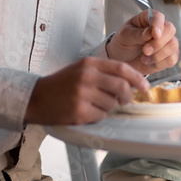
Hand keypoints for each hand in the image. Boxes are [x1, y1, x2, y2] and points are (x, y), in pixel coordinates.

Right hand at [24, 57, 147, 124]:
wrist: (35, 98)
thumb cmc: (61, 84)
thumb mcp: (81, 69)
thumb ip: (104, 71)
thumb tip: (131, 80)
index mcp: (89, 64)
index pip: (121, 68)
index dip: (137, 78)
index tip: (145, 86)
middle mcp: (87, 77)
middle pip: (122, 87)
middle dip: (128, 96)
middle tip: (125, 100)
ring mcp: (82, 94)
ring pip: (112, 103)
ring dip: (110, 107)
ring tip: (97, 105)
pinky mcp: (78, 111)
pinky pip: (100, 116)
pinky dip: (98, 116)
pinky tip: (87, 112)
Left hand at [107, 9, 178, 73]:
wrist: (123, 60)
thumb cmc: (123, 43)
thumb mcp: (124, 36)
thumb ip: (136, 34)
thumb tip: (149, 32)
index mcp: (148, 18)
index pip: (158, 17)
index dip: (158, 25)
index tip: (155, 34)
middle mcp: (161, 28)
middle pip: (170, 30)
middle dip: (158, 43)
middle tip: (145, 51)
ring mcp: (167, 41)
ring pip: (173, 45)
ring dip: (158, 55)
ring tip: (144, 59)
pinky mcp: (169, 55)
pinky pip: (172, 59)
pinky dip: (159, 63)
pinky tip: (149, 62)